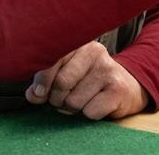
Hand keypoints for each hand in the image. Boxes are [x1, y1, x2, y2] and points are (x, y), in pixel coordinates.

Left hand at [25, 41, 148, 119]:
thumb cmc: (87, 83)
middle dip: (58, 99)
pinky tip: (98, 104)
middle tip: (66, 98)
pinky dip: (89, 115)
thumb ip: (45, 84)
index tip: (40, 92)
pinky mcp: (118, 89)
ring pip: (73, 101)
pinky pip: (89, 112)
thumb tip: (33, 94)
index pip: (52, 58)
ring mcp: (108, 69)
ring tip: (84, 100)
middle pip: (61, 83)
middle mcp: (94, 51)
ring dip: (73, 109)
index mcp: (78, 44)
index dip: (42, 79)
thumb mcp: (64, 77)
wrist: (125, 89)